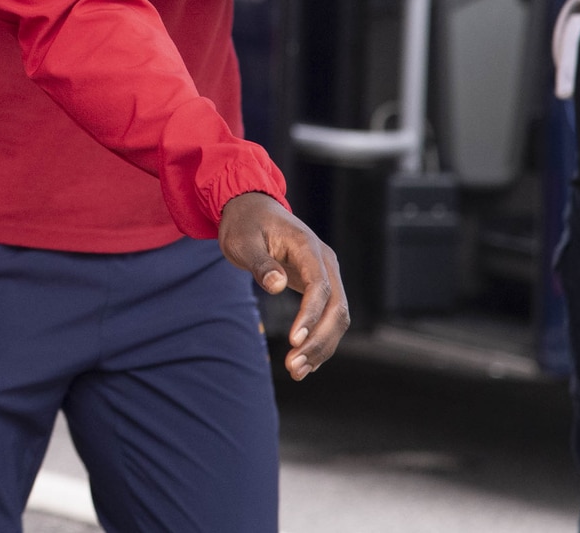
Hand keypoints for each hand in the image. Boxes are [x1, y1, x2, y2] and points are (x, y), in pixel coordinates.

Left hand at [217, 191, 349, 379]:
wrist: (251, 209)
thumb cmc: (245, 223)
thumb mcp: (242, 240)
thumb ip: (260, 262)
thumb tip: (277, 285)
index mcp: (308, 247)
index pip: (320, 286)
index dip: (310, 315)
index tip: (294, 340)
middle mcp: (325, 262)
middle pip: (337, 307)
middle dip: (318, 340)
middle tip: (293, 366)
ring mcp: (326, 274)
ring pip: (337, 317)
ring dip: (321, 346)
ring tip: (297, 371)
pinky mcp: (320, 286)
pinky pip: (327, 317)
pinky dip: (319, 341)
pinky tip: (305, 363)